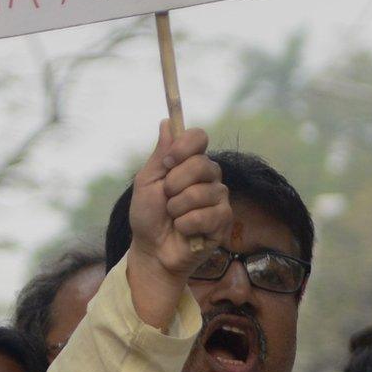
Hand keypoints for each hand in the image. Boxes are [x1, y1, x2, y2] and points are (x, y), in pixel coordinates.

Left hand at [125, 120, 229, 327]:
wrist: (151, 249)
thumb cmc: (148, 216)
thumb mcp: (146, 183)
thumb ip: (160, 155)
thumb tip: (166, 122)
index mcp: (189, 163)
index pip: (198, 137)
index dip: (184, 146)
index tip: (168, 161)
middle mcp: (209, 177)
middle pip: (202, 164)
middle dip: (174, 184)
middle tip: (166, 198)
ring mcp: (219, 198)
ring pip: (203, 192)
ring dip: (177, 208)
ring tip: (173, 217)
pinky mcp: (224, 221)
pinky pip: (207, 216)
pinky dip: (186, 224)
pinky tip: (184, 230)